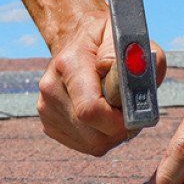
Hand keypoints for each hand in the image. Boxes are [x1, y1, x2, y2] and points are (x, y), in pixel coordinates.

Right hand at [37, 9, 165, 155]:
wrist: (79, 38)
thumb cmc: (111, 40)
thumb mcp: (130, 38)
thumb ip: (137, 61)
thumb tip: (125, 87)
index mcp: (69, 64)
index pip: (91, 110)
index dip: (120, 120)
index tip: (134, 111)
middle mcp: (51, 87)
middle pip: (94, 135)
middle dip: (120, 129)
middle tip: (129, 109)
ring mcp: (46, 107)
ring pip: (91, 144)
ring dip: (112, 133)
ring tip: (116, 108)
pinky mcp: (49, 122)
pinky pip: (85, 145)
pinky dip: (101, 136)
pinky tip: (103, 115)